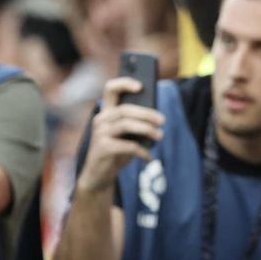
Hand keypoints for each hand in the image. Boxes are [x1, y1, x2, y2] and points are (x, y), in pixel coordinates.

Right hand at [75, 77, 163, 195]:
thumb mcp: (125, 136)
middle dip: (146, 114)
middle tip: (162, 120)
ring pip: (126, 125)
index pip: (110, 89)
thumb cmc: (115, 152)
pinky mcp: (102, 149)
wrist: (98, 175)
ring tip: (160, 135)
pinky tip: (149, 157)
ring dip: (147, 129)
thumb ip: (134, 124)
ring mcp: (99, 134)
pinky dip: (142, 151)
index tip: (140, 86)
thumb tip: (156, 118)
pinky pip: (128, 146)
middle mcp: (100, 120)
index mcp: (106, 113)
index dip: (124, 84)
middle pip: (125, 109)